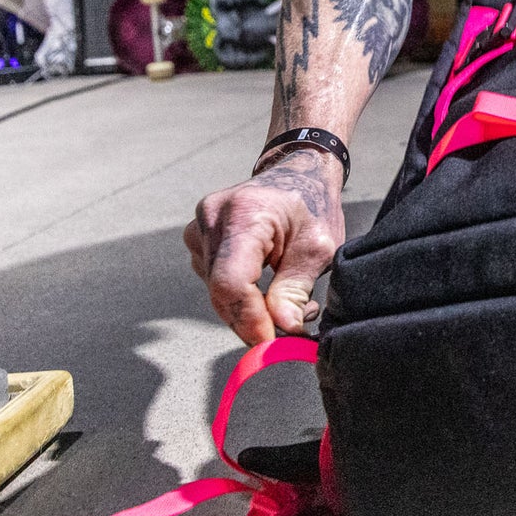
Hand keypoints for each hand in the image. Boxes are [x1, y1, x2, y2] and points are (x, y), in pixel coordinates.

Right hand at [184, 151, 345, 344]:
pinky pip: (212, 278)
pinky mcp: (198, 236)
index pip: (232, 281)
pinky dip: (236, 293)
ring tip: (283, 301)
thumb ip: (297, 291)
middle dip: (251, 320)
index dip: (248, 319)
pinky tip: (262, 288)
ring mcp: (200, 225)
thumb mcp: (318, 249)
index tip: (270, 341)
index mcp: (246, 212)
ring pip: (215, 289)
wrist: (299, 173)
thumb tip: (284, 330)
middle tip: (285, 331)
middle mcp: (214, 216)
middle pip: (221, 290)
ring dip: (246, 308)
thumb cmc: (313, 205)